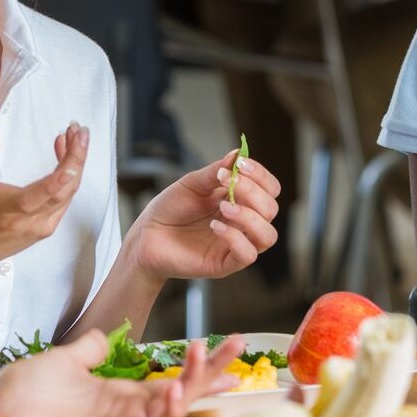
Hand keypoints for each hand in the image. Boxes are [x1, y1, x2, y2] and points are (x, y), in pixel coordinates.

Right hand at [0, 126, 88, 279]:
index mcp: (3, 210)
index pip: (36, 197)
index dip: (59, 178)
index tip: (73, 158)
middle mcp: (26, 221)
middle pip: (63, 191)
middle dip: (76, 158)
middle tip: (78, 130)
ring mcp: (39, 227)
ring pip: (68, 194)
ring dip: (74, 164)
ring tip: (71, 137)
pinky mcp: (44, 228)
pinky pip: (63, 200)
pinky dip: (68, 178)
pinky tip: (63, 160)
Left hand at [0, 331, 245, 416]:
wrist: (0, 411)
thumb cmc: (24, 391)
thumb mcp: (63, 360)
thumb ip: (89, 349)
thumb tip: (104, 337)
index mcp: (119, 394)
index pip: (171, 380)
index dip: (199, 367)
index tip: (227, 348)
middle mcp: (128, 414)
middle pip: (182, 394)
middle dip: (211, 372)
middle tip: (239, 347)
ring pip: (173, 412)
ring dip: (192, 385)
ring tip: (202, 356)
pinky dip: (167, 415)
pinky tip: (174, 392)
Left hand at [127, 148, 281, 282]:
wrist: (146, 235)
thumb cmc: (169, 209)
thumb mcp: (192, 184)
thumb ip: (216, 170)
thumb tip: (238, 153)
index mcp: (240, 201)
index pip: (269, 190)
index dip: (261, 176)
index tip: (241, 164)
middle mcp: (243, 223)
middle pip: (271, 209)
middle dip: (252, 192)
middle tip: (228, 183)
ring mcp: (236, 244)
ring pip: (268, 236)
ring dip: (250, 217)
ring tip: (223, 207)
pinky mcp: (225, 264)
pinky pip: (247, 255)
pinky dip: (235, 238)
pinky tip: (214, 226)